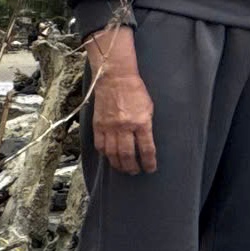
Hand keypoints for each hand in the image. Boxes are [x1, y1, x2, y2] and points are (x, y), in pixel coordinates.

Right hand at [86, 26, 156, 174]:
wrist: (115, 78)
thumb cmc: (135, 92)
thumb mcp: (149, 108)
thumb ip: (146, 126)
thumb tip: (145, 144)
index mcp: (141, 122)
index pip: (146, 149)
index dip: (149, 162)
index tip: (150, 169)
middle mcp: (125, 127)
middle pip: (128, 155)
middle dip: (133, 167)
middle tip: (136, 172)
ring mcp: (109, 127)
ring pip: (112, 154)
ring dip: (119, 165)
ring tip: (124, 169)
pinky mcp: (98, 125)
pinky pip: (100, 145)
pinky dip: (105, 154)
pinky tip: (109, 157)